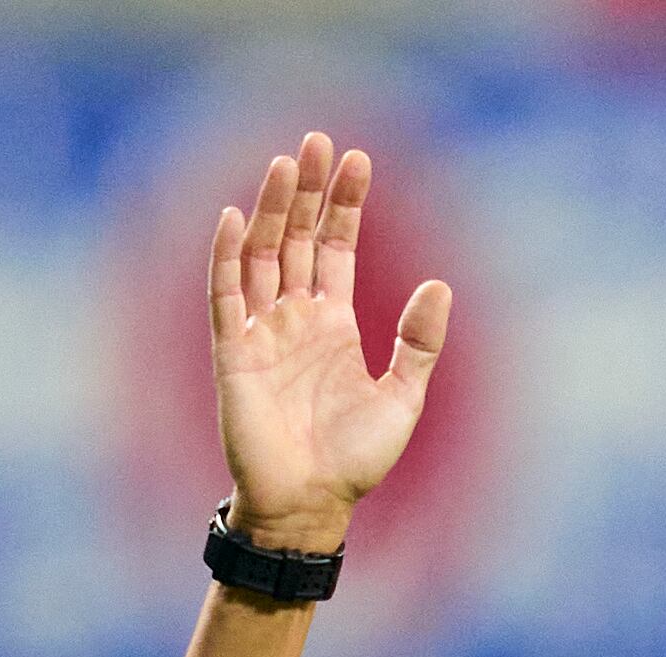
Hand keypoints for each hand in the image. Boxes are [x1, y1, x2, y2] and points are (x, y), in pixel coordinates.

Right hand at [208, 133, 453, 556]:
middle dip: (310, 191)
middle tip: (319, 140)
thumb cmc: (354, 462)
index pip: (337, 248)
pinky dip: (226, 257)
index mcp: (335, 325)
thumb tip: (439, 284)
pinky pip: (225, 296)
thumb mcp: (403, 398)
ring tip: (286, 164)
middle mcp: (296, 319)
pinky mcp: (233, 355)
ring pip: (264, 255)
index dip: (347, 205)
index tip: (360, 160)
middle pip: (300, 238)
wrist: (312, 506)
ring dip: (273, 210)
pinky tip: (233, 217)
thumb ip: (420, 343)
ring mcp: (262, 333)